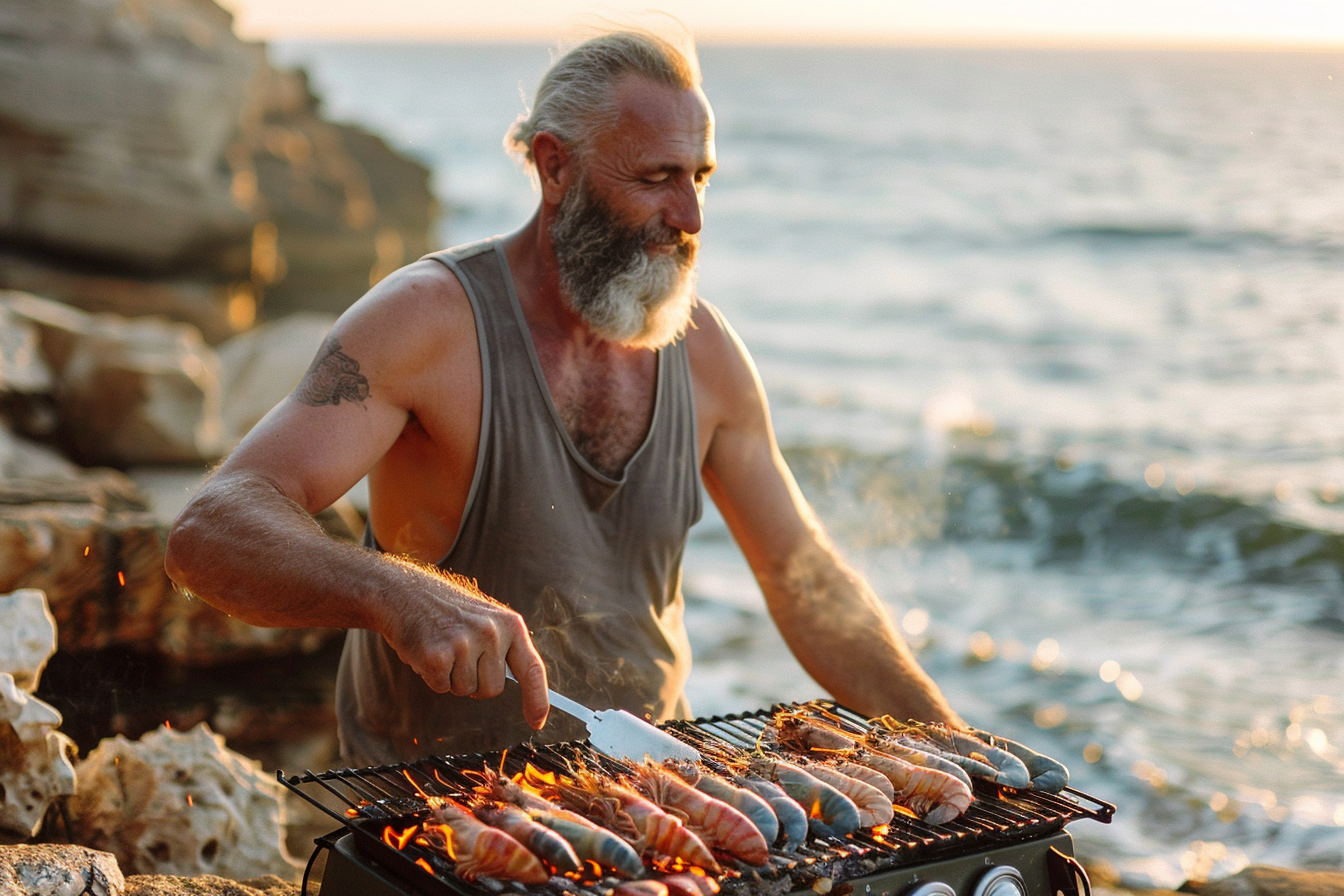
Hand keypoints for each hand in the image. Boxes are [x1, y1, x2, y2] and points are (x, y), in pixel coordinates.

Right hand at [381, 567, 549, 729]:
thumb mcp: (486, 620)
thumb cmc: (448, 612)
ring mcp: (464, 643)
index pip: (532, 669)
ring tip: (442, 647)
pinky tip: (426, 650)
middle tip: (458, 652)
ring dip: (451, 677)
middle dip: (475, 681)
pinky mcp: (437, 656)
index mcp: (510, 624)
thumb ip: (505, 650)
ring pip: (465, 690)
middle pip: (492, 689)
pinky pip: (441, 687)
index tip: (537, 723)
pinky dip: (432, 677)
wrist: (404, 592)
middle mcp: (491, 632)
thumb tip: (528, 692)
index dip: (537, 700)